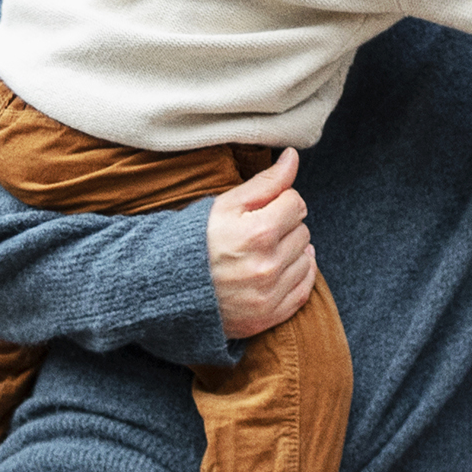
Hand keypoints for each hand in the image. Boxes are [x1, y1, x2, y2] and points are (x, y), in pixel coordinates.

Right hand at [208, 149, 315, 338]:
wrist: (165, 288)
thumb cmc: (195, 240)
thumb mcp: (225, 205)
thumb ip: (265, 182)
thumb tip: (293, 156)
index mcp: (258, 233)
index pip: (296, 203)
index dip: (279, 202)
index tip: (261, 209)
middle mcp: (268, 266)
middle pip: (302, 231)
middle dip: (284, 226)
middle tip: (257, 232)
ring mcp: (269, 294)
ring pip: (306, 259)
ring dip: (291, 252)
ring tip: (261, 252)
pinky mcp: (268, 316)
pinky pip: (304, 289)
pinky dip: (296, 276)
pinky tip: (276, 269)